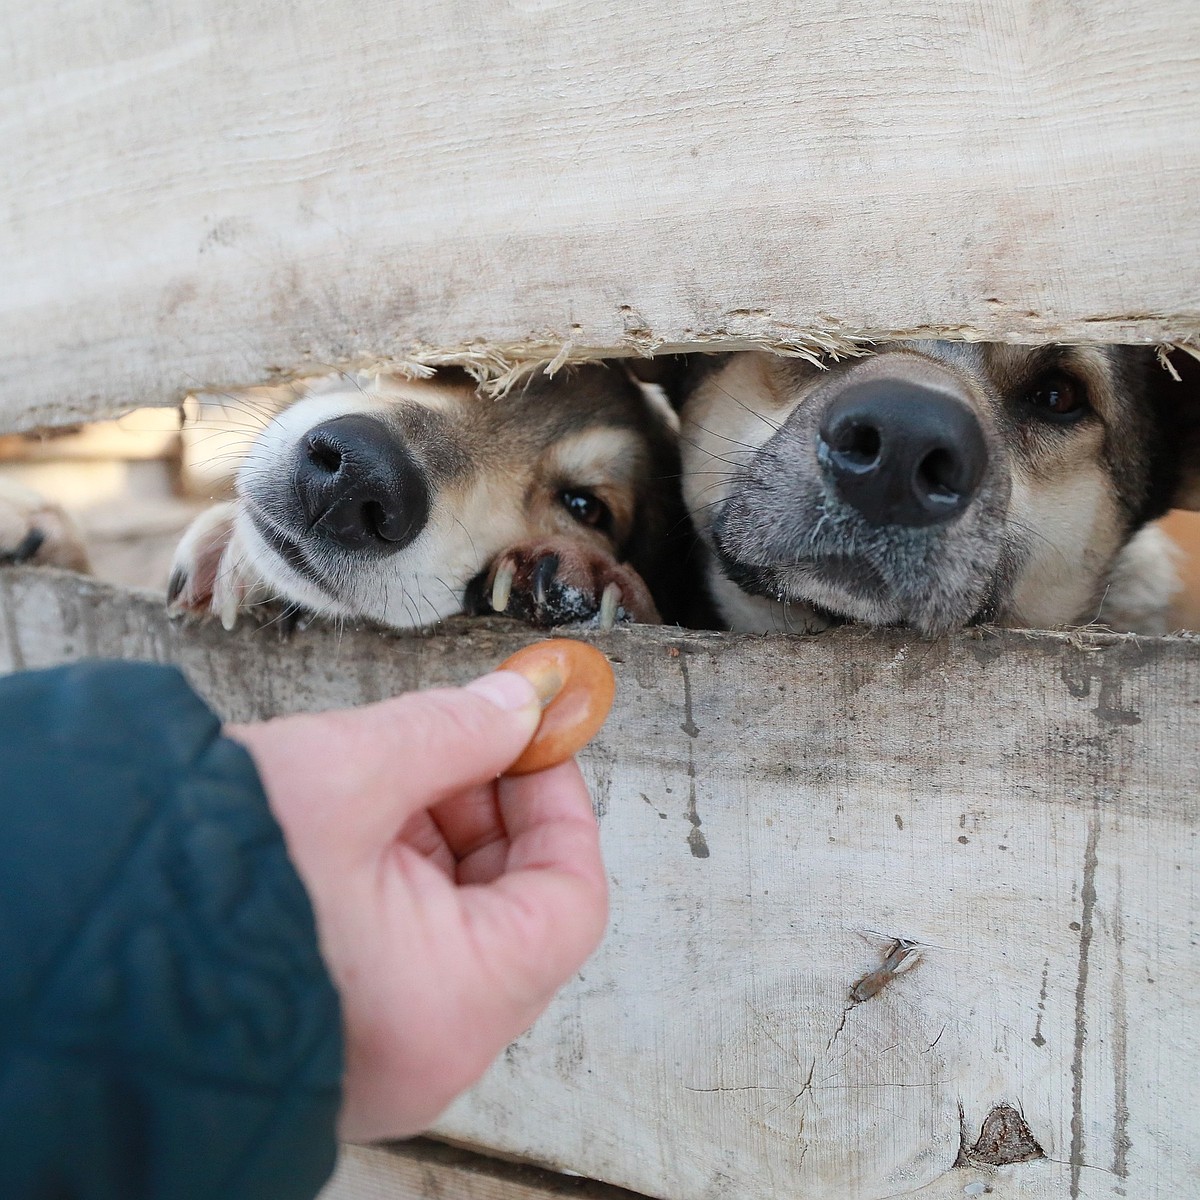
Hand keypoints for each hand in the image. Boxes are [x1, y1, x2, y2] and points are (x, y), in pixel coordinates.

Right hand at [228, 671, 607, 1140]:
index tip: (533, 736)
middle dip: (491, 807)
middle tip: (459, 737)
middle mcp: (426, 1049)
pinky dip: (395, 873)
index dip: (559, 801)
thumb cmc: (192, 875)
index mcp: (450, 1005)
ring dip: (439, 833)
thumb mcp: (345, 773)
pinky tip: (355, 816)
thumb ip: (452, 730)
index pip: (570, 899)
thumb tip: (521, 701)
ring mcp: (379, 1048)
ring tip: (386, 772)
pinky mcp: (334, 1031)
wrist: (50, 937)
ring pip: (457, 922)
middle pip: (516, 908)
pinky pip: (403, 945)